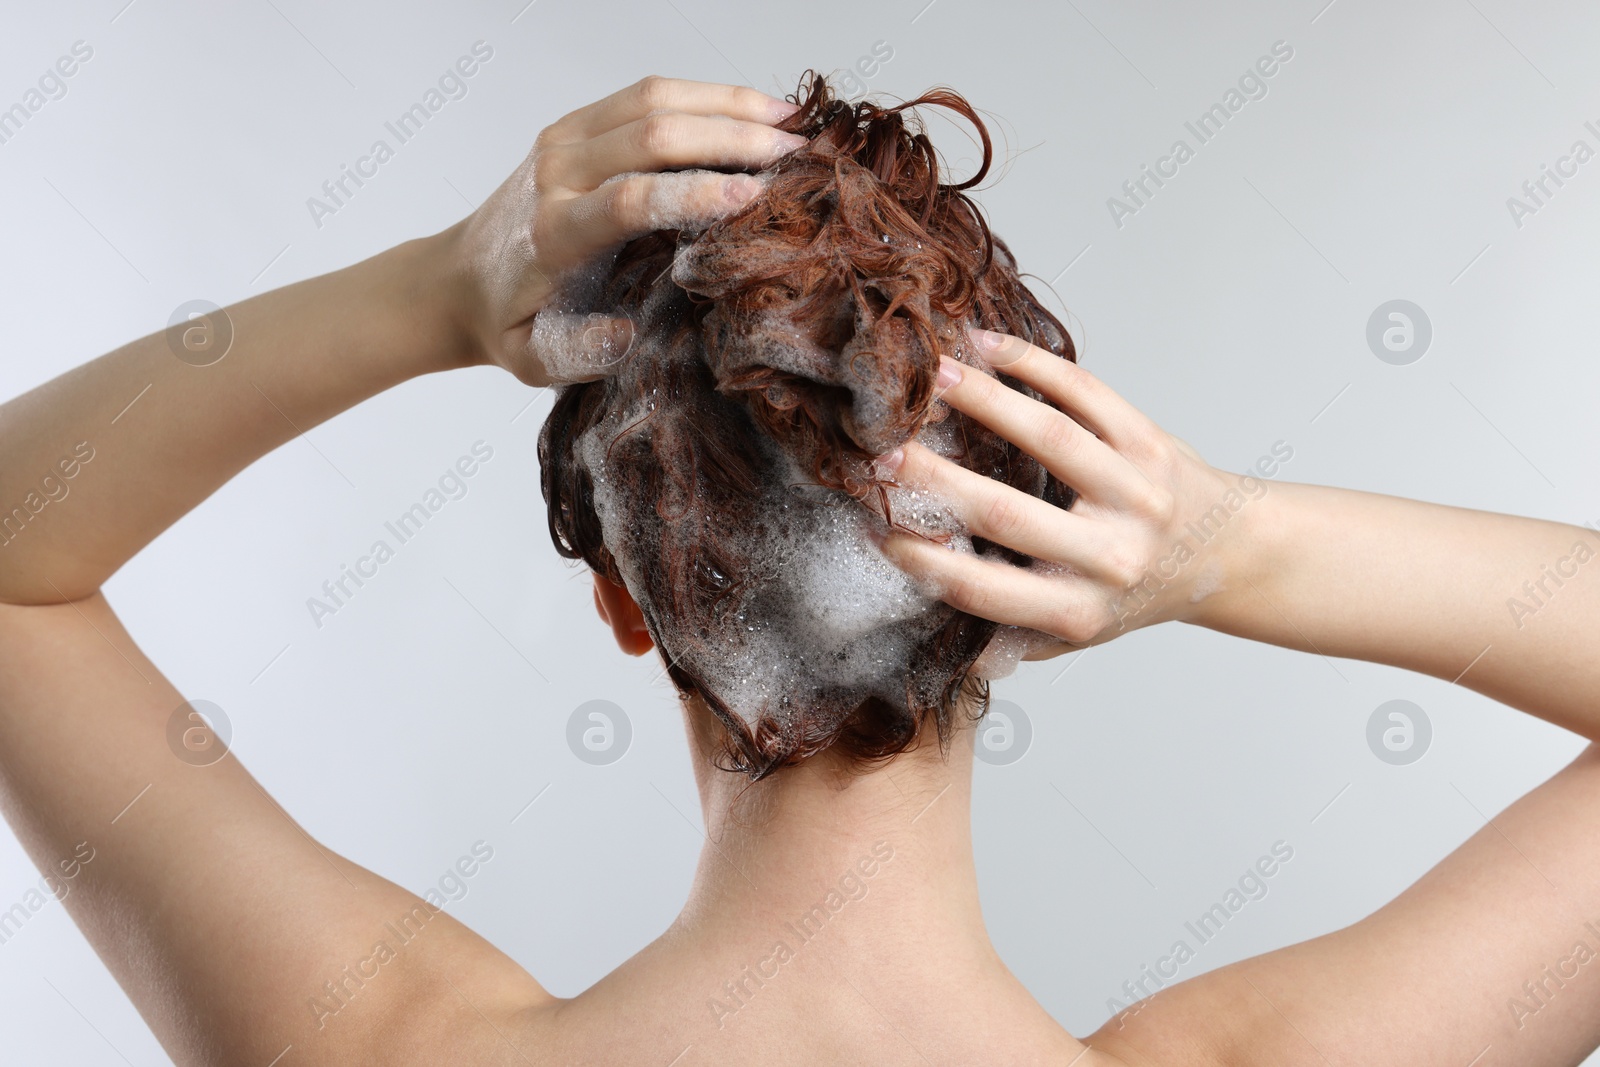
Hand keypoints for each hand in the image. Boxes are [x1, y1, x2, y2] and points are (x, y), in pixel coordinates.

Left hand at [449, 75, 806, 385]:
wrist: (458, 280)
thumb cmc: (509, 322)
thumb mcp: (532, 359)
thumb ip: (577, 353)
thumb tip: (626, 333)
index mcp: (552, 232)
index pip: (631, 198)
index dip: (696, 193)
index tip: (754, 194)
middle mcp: (556, 173)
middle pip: (651, 134)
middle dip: (729, 138)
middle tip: (795, 156)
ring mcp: (565, 140)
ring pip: (653, 99)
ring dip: (726, 105)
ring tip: (789, 123)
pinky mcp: (576, 125)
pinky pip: (645, 94)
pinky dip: (704, 95)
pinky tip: (750, 110)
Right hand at [873, 328, 1262, 656]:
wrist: (1225, 555)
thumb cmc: (1131, 592)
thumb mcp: (1074, 633)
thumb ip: (1010, 635)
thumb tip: (936, 632)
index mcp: (1079, 610)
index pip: (985, 590)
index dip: (925, 561)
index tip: (876, 527)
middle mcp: (1111, 556)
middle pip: (1006, 513)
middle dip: (935, 479)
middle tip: (879, 451)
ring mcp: (1136, 494)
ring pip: (1051, 438)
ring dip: (985, 401)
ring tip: (933, 377)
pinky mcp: (1151, 443)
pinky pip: (1088, 394)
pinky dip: (1033, 364)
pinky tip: (985, 346)